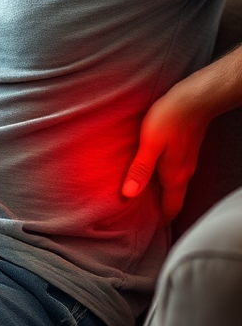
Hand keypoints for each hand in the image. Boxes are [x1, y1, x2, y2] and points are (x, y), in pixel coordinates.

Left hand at [121, 78, 209, 222]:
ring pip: (174, 186)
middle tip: (139, 213)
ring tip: (142, 193)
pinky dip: (164, 177)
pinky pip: (175, 172)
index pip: (171, 210)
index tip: (144, 227)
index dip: (159, 221)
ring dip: (160, 192)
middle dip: (158, 209)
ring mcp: (187, 162)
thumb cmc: (171, 118)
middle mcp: (184, 174)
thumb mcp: (150, 145)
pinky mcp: (186, 150)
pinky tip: (152, 169)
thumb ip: (140, 170)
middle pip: (173, 200)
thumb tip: (128, 195)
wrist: (196, 98)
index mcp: (175, 178)